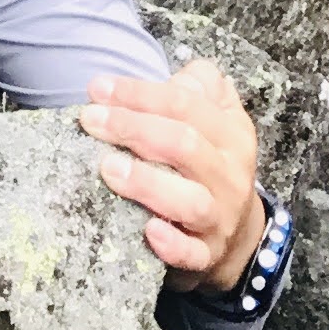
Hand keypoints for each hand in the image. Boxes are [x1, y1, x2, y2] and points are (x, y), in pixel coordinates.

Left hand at [77, 61, 267, 287]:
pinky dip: (172, 245)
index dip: (139, 93)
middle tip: (90, 120)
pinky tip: (149, 231)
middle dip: (133, 128)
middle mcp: (230, 174)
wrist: (238, 234)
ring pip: (190, 200)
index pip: (185, 104)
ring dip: (147, 183)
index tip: (97, 89)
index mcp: (231, 133)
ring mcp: (221, 218)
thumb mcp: (216, 117)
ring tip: (108, 168)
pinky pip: (192, 253)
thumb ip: (198, 87)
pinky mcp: (207, 255)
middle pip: (184, 144)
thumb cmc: (208, 161)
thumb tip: (172, 74)